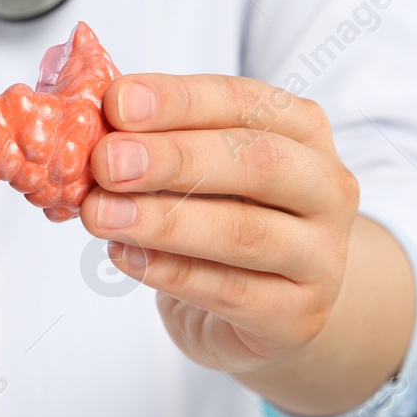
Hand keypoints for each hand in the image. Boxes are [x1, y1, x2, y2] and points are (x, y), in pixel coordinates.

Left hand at [80, 74, 414, 416]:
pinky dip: (170, 271)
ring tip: (99, 214)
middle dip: (174, 159)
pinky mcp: (297, 315)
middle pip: (256, 162)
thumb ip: (155, 141)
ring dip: (162, 221)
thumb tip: (90, 123)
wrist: (268, 306)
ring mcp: (321, 256)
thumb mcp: (197, 166)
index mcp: (302, 129)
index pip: (244, 102)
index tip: (117, 102)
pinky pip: (230, 292)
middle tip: (107, 161)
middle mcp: (326, 187)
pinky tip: (124, 256)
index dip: (179, 100)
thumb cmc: (224, 214)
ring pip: (244, 232)